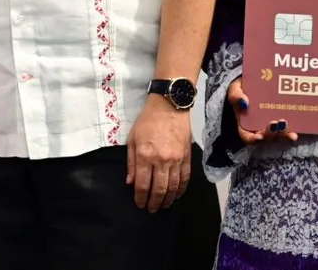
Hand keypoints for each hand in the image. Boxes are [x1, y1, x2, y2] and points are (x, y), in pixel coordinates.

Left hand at [126, 95, 191, 212]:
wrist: (169, 108)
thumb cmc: (147, 122)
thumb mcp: (132, 139)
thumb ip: (131, 162)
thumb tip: (130, 182)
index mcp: (145, 156)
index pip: (143, 184)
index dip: (140, 197)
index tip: (139, 204)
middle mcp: (161, 160)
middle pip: (159, 189)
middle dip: (154, 202)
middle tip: (151, 210)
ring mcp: (176, 160)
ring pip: (173, 187)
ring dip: (168, 200)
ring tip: (163, 206)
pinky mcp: (187, 158)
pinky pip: (185, 179)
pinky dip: (181, 190)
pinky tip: (176, 196)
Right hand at [227, 76, 299, 143]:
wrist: (255, 83)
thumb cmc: (242, 90)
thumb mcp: (235, 90)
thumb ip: (236, 96)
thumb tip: (244, 102)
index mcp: (244, 123)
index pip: (246, 137)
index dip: (253, 139)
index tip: (259, 137)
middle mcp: (258, 129)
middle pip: (265, 138)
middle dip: (270, 134)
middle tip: (274, 123)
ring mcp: (271, 127)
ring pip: (277, 136)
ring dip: (282, 134)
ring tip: (284, 124)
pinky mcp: (282, 123)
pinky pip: (287, 131)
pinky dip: (291, 134)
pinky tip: (294, 133)